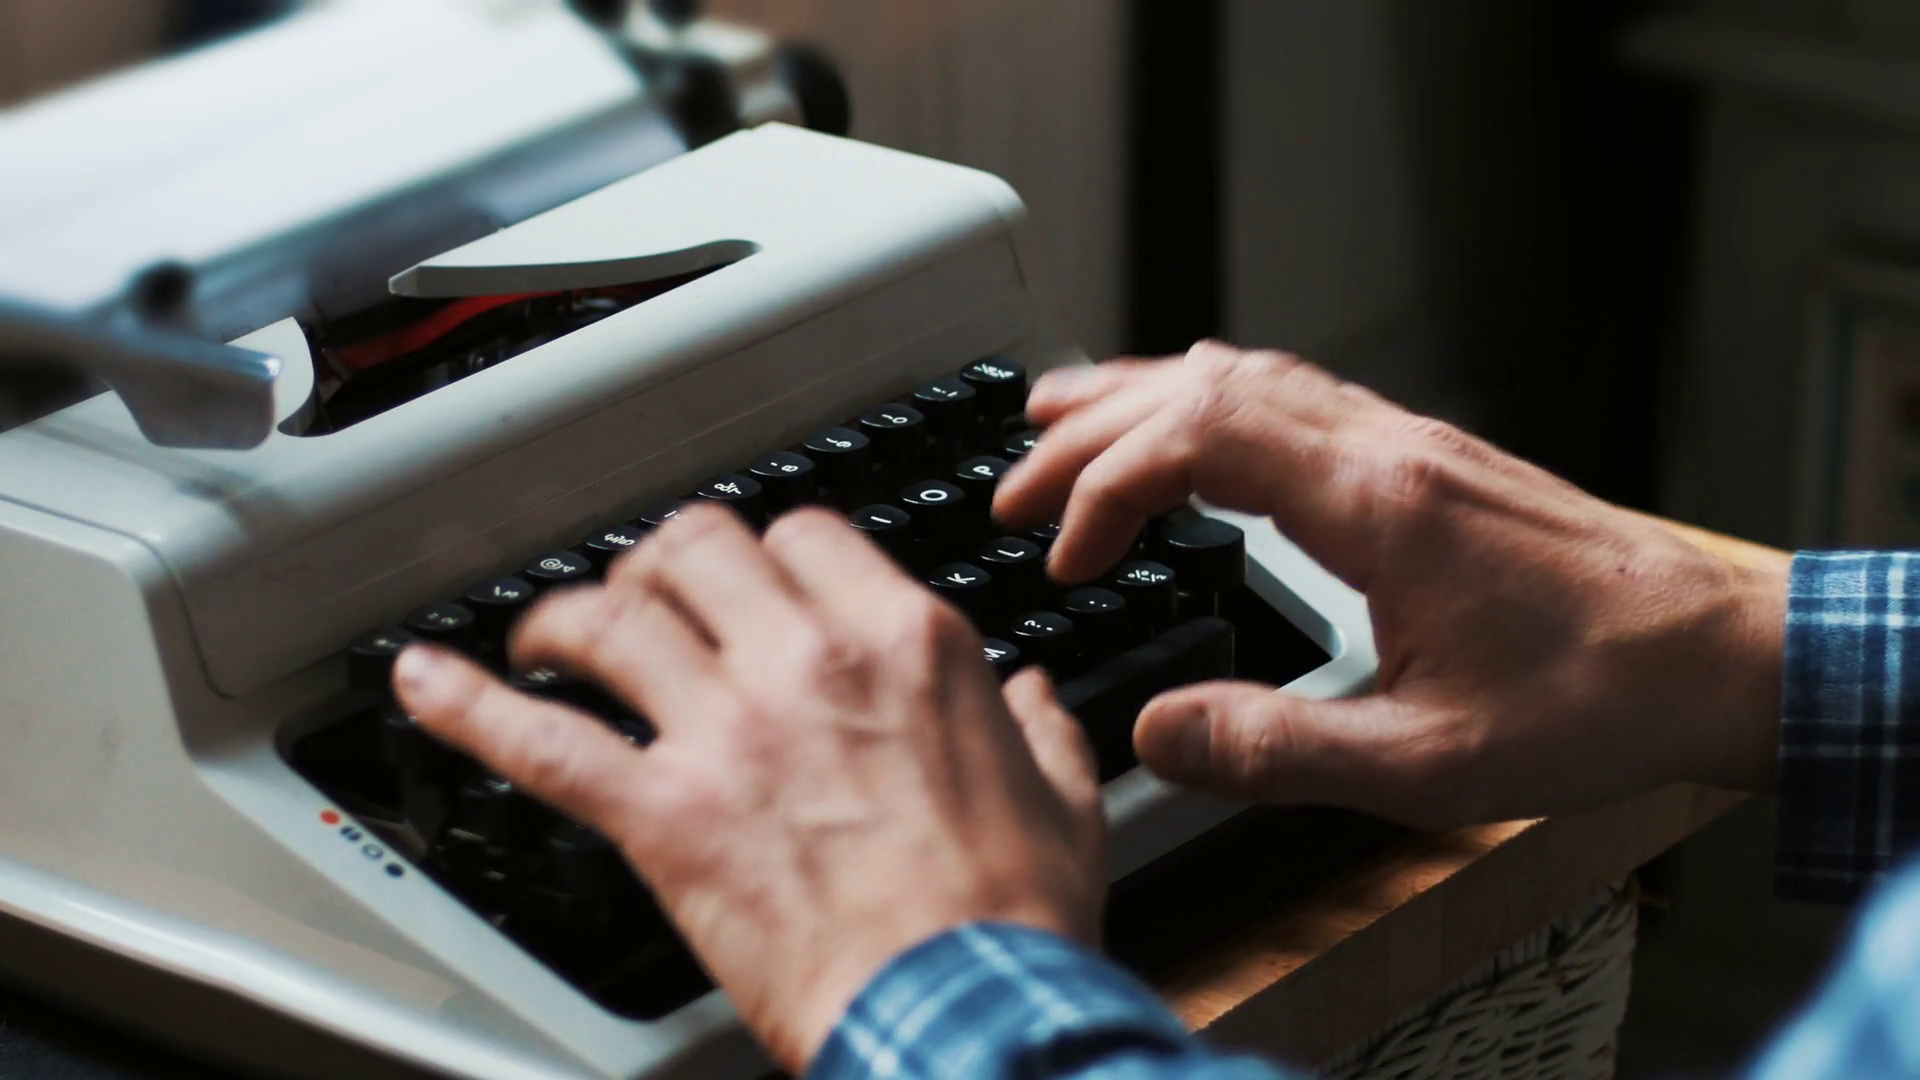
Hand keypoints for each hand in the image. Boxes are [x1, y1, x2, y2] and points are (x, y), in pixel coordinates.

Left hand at [392, 505, 1103, 1071]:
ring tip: (549, 635)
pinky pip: (542, 741)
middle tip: (648, 595)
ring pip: (615, 619)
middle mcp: (806, 660)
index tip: (755, 582)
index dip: (768, 552)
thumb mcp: (1063, 800)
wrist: (959, 1007)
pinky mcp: (665, 812)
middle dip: (663, 562)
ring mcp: (728, 730)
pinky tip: (423, 681)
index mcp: (905, 642)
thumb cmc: (1008, 918)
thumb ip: (1041, 729)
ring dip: (569, 616)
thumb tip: (1033, 700)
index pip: (805, 536)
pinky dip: (469, 706)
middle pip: (698, 548)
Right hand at [994, 342, 1786, 827]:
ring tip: (1060, 417)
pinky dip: (1210, 396)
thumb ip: (1280, 750)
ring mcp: (1407, 442)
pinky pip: (1291, 390)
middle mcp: (1386, 449)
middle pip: (1203, 389)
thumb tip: (1157, 735)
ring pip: (1246, 374)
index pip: (1198, 439)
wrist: (1713, 655)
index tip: (1065, 556)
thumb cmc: (1595, 700)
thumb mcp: (1429, 763)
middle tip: (1016, 485)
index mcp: (1377, 505)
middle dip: (1092, 431)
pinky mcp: (1424, 458)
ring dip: (1142, 394)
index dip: (1105, 487)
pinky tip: (1191, 413)